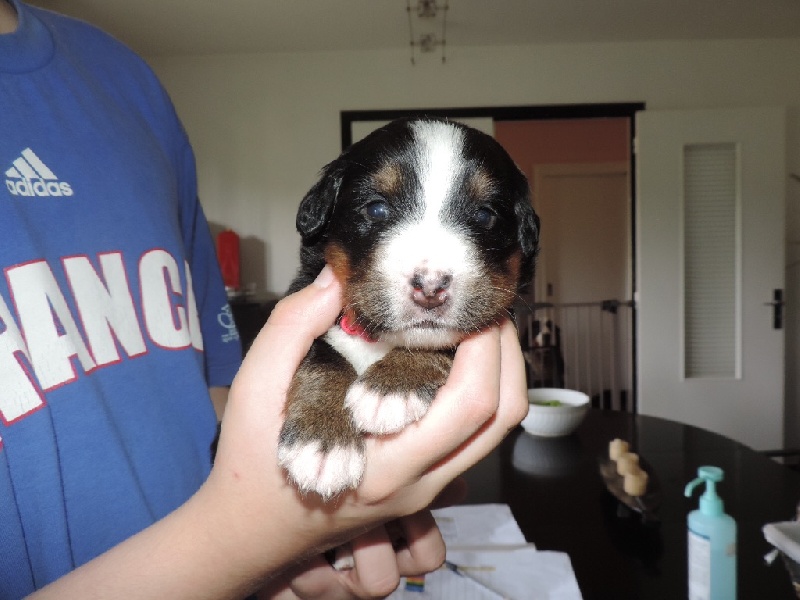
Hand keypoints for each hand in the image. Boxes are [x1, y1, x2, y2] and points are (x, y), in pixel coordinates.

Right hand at [203, 265, 527, 595]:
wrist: (253, 530)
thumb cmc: (250, 463)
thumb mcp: (255, 387)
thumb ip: (292, 327)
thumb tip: (337, 277)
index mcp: (386, 464)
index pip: (470, 404)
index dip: (485, 345)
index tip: (469, 299)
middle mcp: (420, 483)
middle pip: (502, 417)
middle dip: (507, 351)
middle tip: (485, 305)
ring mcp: (428, 490)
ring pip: (497, 431)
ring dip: (501, 372)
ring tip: (477, 326)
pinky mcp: (427, 487)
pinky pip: (478, 438)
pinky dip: (484, 392)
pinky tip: (456, 360)